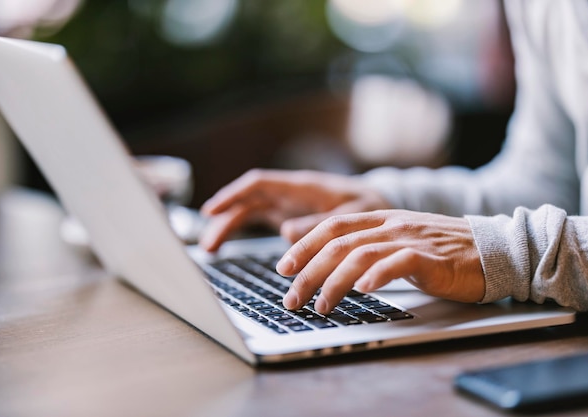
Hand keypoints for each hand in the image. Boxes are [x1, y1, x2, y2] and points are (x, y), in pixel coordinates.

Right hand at [200, 169, 390, 250]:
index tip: (212, 209)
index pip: (260, 183)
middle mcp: (290, 193)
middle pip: (248, 200)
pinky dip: (241, 231)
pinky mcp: (289, 217)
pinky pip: (259, 221)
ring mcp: (287, 205)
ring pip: (249, 211)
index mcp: (303, 186)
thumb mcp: (352, 215)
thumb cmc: (369, 207)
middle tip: (207, 243)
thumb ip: (320, 224)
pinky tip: (227, 246)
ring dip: (228, 226)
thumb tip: (286, 232)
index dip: (233, 194)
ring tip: (211, 250)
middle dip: (224, 217)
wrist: (380, 208)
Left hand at [277, 210, 484, 314]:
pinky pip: (398, 263)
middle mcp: (391, 224)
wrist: (491, 248)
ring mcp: (410, 238)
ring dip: (334, 282)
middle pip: (338, 243)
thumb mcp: (400, 241)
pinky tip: (363, 291)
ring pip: (360, 254)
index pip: (332, 226)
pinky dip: (377, 276)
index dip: (303, 244)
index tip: (283, 267)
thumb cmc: (443, 251)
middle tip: (292, 298)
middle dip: (308, 272)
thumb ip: (369, 246)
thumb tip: (333, 266)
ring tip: (320, 306)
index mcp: (381, 218)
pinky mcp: (430, 256)